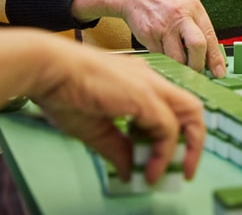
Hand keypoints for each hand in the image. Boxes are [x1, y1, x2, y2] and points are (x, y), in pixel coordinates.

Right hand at [0, 28, 205, 184]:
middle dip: (194, 141)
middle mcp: (150, 80)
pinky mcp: (143, 96)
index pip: (170, 109)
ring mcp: (149, 85)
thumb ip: (117, 148)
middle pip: (191, 108)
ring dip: (189, 146)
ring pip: (190, 113)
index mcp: (138, 82)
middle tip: (184, 169)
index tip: (161, 161)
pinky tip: (150, 170)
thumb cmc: (61, 91)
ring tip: (178, 172)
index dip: (171, 138)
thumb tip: (130, 172)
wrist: (47, 69)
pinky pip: (167, 128)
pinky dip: (164, 152)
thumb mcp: (94, 128)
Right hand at [73, 0, 226, 76]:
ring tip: (180, 62)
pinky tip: (163, 50)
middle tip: (198, 72)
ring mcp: (163, 26)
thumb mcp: (187, 8)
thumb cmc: (166, 3)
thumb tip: (211, 58)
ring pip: (177, 58)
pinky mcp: (148, 35)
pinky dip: (165, 59)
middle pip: (197, 46)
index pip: (210, 37)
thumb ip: (199, 29)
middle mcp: (180, 16)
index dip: (215, 58)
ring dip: (181, 66)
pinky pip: (161, 57)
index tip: (219, 72)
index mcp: (194, 8)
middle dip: (199, 65)